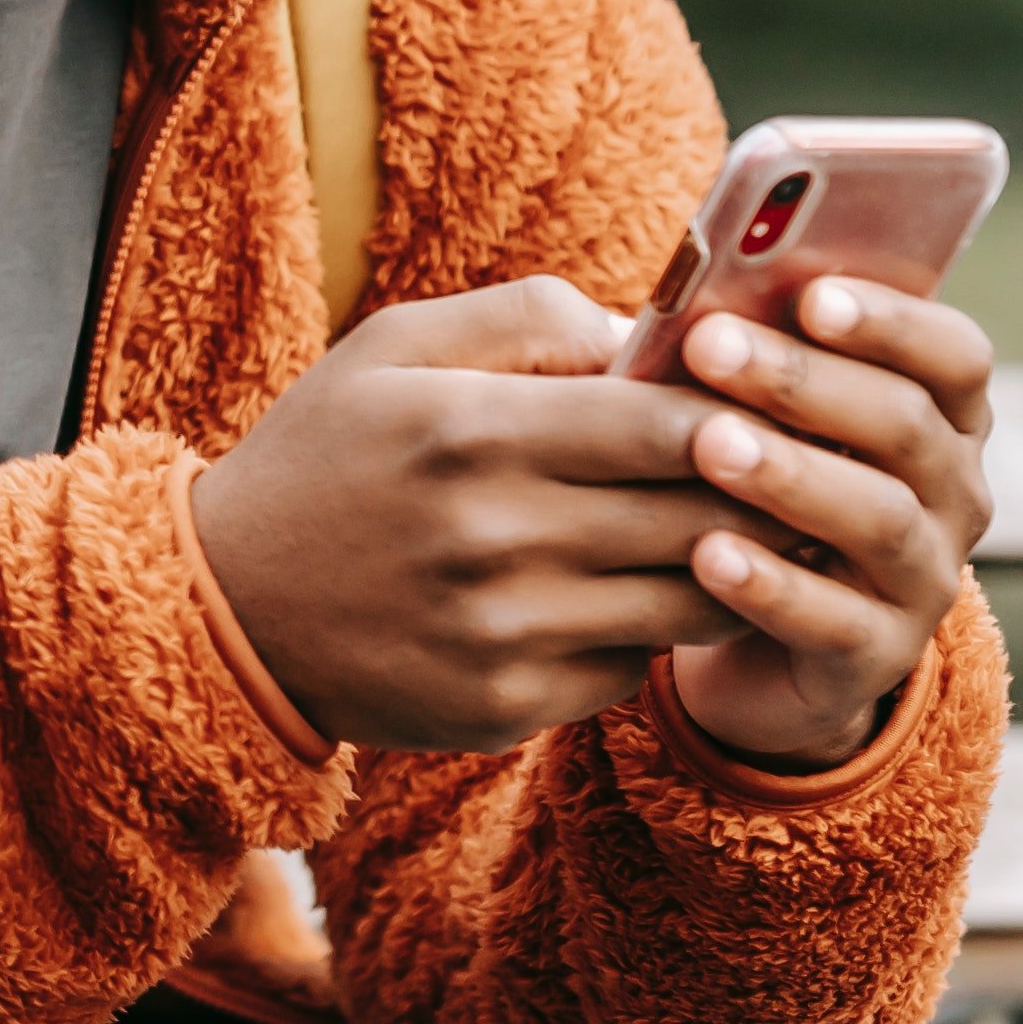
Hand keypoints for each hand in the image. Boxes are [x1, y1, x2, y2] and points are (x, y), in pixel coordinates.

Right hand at [184, 277, 801, 752]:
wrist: (226, 608)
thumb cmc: (328, 455)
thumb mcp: (396, 347)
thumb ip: (532, 316)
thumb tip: (658, 335)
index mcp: (470, 430)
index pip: (666, 424)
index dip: (742, 414)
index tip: (769, 404)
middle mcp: (492, 537)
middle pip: (698, 518)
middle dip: (763, 491)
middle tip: (796, 471)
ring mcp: (501, 634)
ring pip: (687, 603)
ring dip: (729, 569)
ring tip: (745, 534)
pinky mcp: (505, 707)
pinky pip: (630, 669)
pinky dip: (646, 632)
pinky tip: (628, 597)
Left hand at [647, 277, 994, 770]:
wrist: (759, 644)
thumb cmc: (755, 491)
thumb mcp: (765, 421)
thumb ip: (751, 360)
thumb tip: (692, 300)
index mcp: (942, 418)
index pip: (955, 356)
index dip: (892, 322)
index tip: (811, 294)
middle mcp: (955, 495)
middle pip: (905, 425)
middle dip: (804, 380)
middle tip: (709, 346)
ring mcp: (924, 580)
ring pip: (878, 519)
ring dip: (791, 475)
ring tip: (710, 445)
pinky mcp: (876, 658)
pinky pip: (832, 621)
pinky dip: (771, 585)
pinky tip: (706, 554)